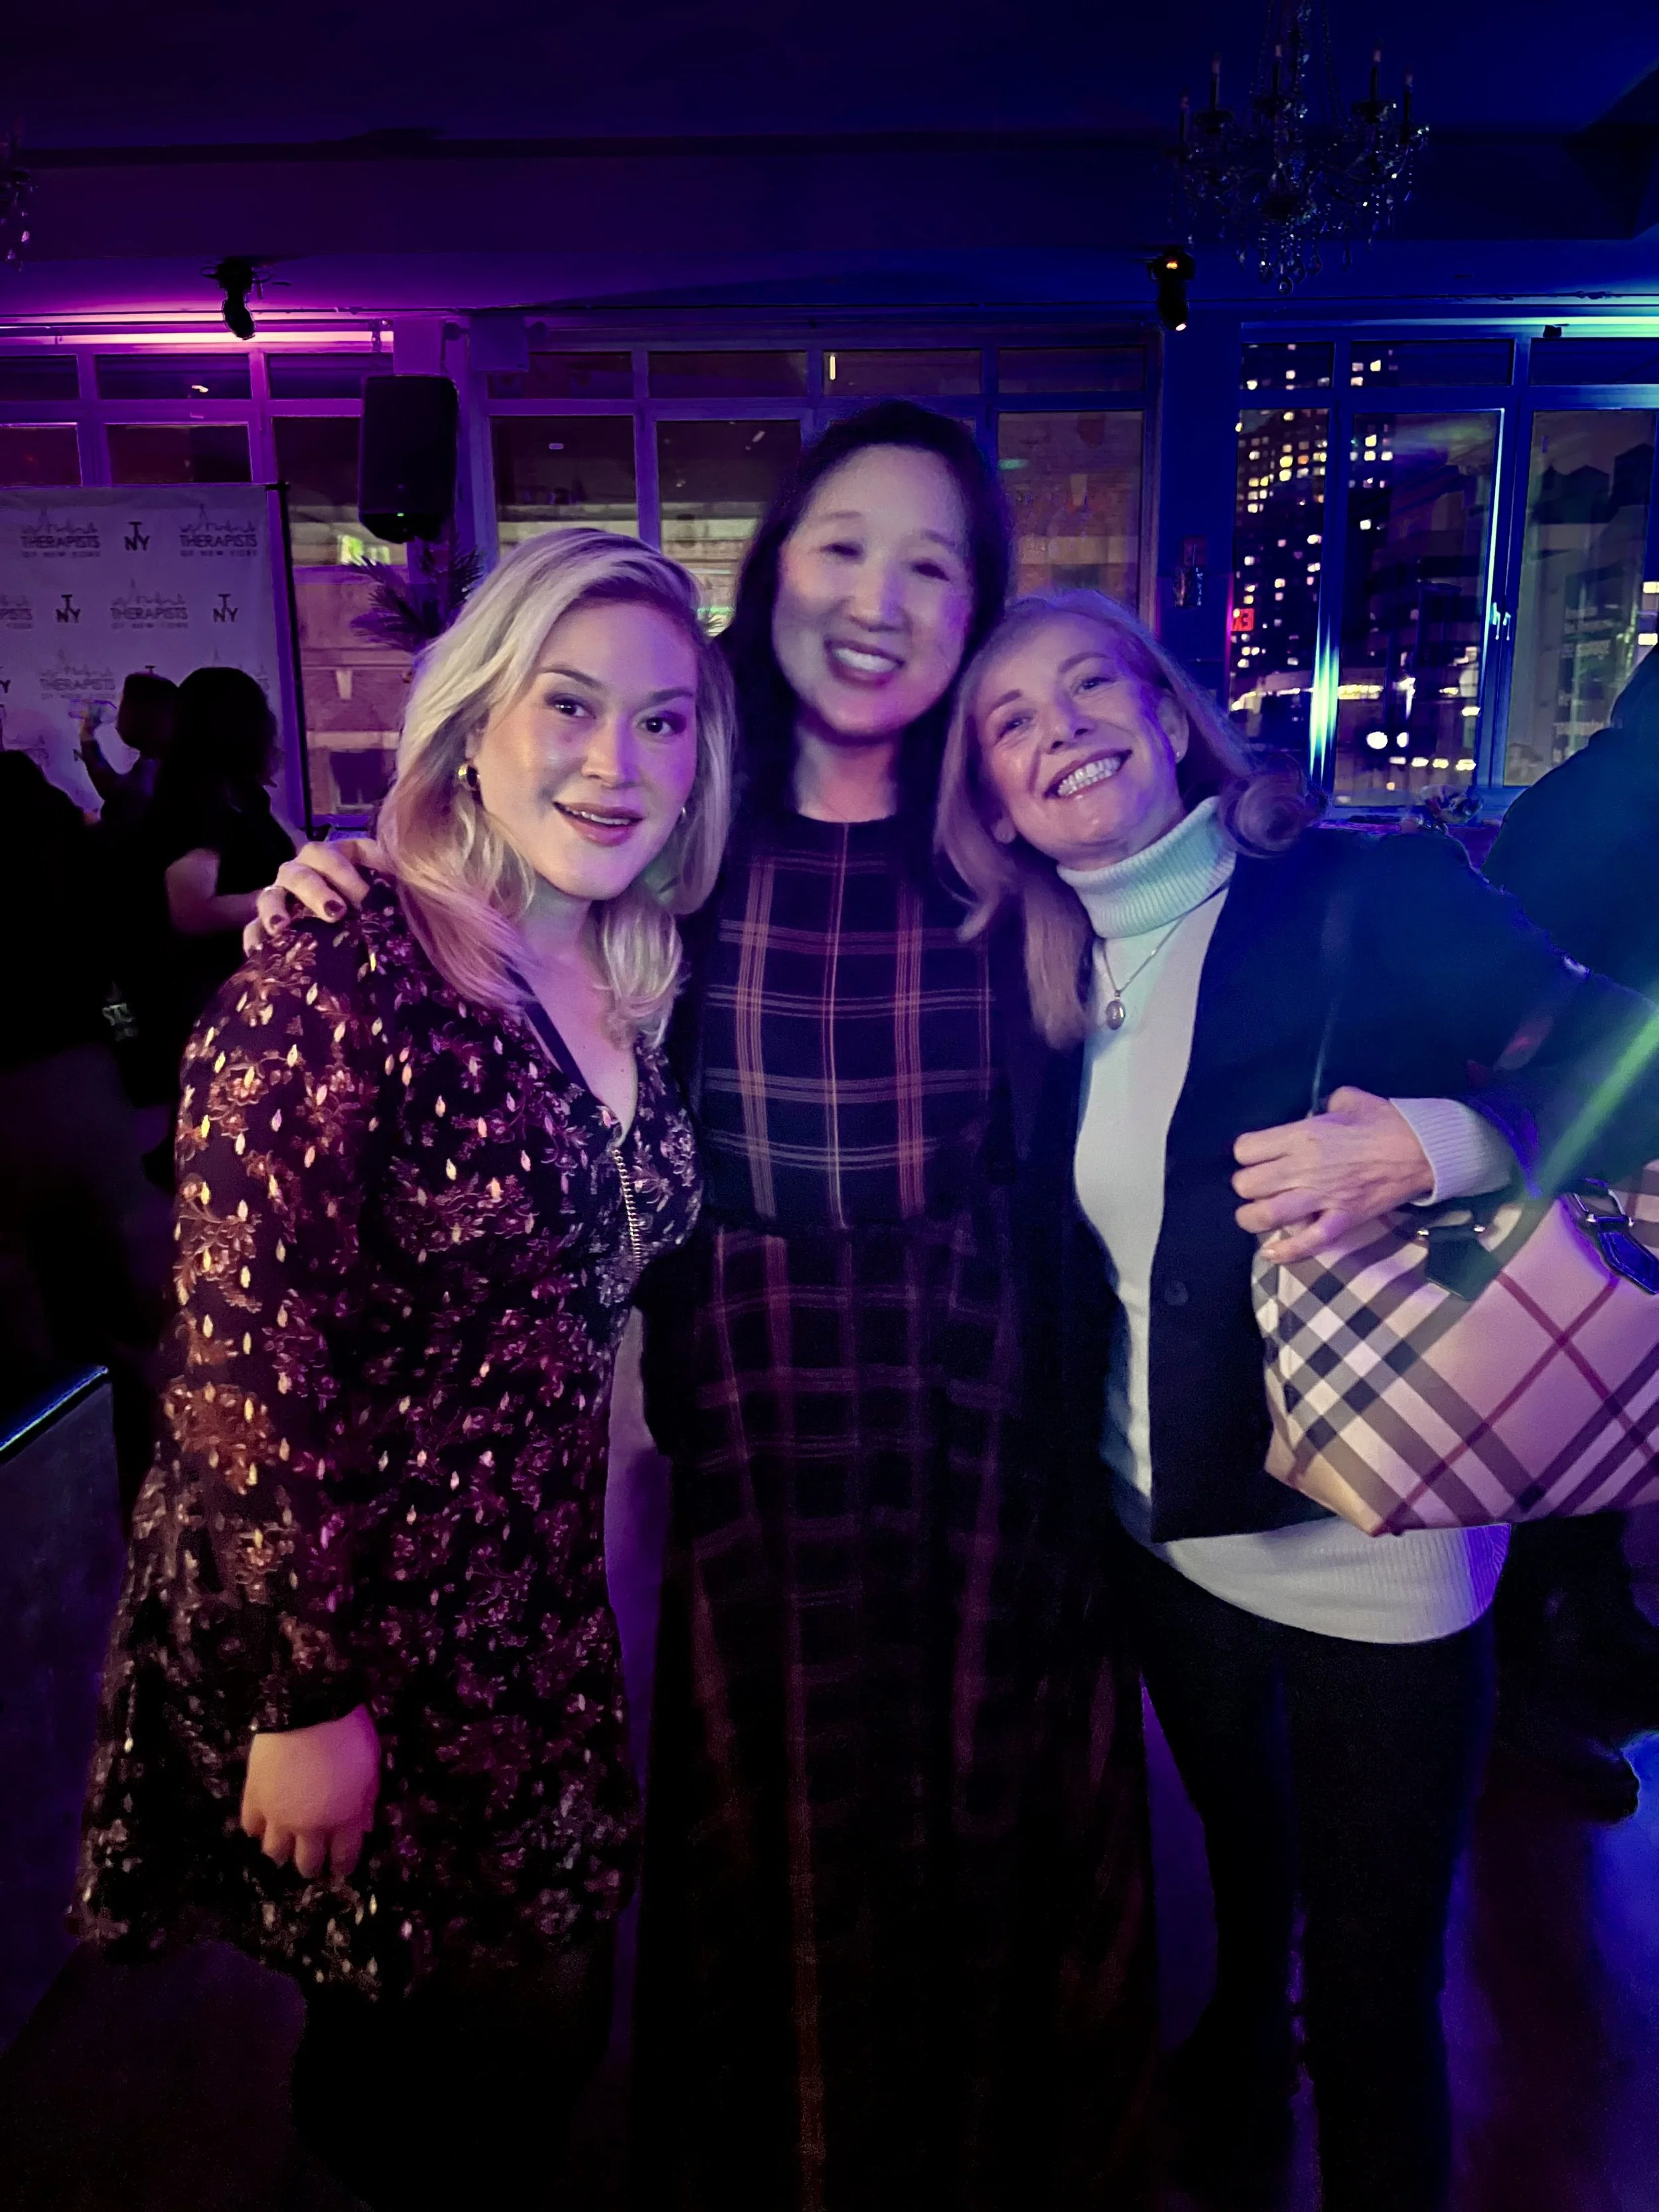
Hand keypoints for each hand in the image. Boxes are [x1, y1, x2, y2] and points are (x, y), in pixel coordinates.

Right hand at [240, 1703, 380, 1882]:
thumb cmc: (349, 1735)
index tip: (342, 1868)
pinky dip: (257, 1829)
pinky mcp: (254, 1798)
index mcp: (343, 1819)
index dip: (343, 1867)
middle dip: (312, 1866)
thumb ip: (365, 1804)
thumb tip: (362, 1830)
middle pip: (307, 1863)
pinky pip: (250, 1827)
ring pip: (274, 1852)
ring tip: (286, 1845)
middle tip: (313, 1860)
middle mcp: (309, 1827)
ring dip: (282, 1852)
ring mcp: (278, 1815)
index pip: (344, 1859)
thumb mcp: (371, 1770)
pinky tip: (264, 1823)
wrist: (308, 1708)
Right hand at [243, 837, 383, 956]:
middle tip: (335, 913)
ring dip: (275, 909)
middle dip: (315, 891)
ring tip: (281, 927)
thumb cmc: (383, 907)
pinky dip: (254, 938)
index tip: (364, 896)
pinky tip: (258, 952)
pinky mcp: (269, 929)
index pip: (331, 854)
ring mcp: (283, 901)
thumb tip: (397, 863)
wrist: (371, 946)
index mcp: (331, 861)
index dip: (344, 872)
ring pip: (269, 896)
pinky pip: (252, 930)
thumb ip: (392, 873)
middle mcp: (302, 875)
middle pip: (299, 873)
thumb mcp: (393, 887)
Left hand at [1233, 1085, 1433, 1264]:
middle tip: (1257, 1185)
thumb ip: (1324, 1105)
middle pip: (1248, 1184)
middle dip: (1246, 1186)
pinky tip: (1271, 1253)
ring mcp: (1322, 1197)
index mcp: (1302, 1135)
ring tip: (1254, 1216)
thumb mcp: (1349, 1099)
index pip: (1246, 1149)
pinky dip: (1287, 1252)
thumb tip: (1316, 1112)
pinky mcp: (1342, 1220)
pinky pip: (1309, 1242)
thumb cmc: (1386, 1121)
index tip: (1255, 1156)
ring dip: (1252, 1218)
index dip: (1246, 1154)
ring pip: (1267, 1215)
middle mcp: (1304, 1167)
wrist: (1424, 1150)